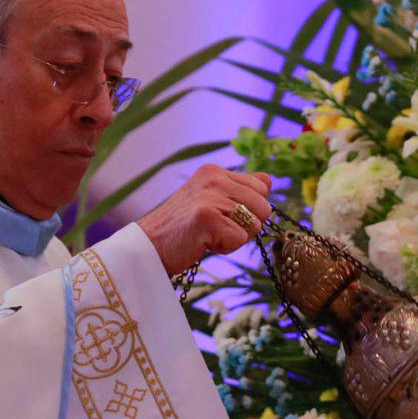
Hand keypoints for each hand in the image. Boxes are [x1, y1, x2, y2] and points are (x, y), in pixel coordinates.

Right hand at [137, 164, 271, 275]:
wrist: (148, 246)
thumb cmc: (180, 227)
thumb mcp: (211, 200)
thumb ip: (240, 188)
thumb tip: (268, 179)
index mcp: (214, 171)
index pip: (261, 188)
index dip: (248, 210)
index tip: (220, 216)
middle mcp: (214, 178)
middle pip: (263, 207)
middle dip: (245, 226)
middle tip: (215, 229)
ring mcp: (210, 196)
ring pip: (254, 225)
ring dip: (234, 237)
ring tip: (208, 235)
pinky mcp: (208, 217)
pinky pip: (240, 238)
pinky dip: (225, 247)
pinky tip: (203, 242)